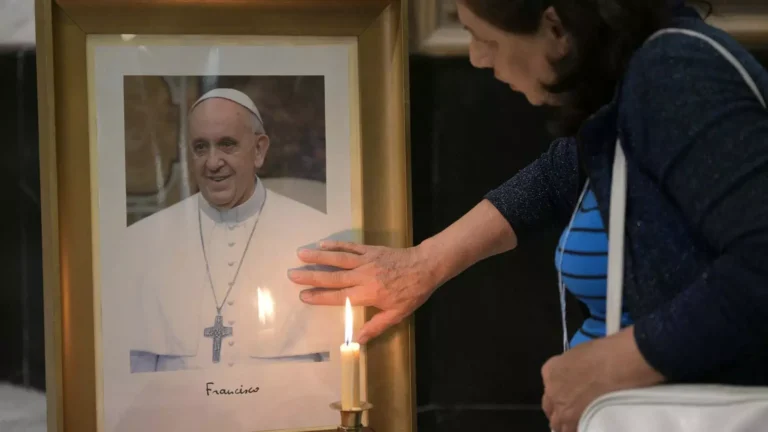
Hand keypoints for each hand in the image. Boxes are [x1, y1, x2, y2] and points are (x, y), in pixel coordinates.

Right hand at [287, 240, 438, 343]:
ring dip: (318, 256)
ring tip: (300, 254)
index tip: (303, 296)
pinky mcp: (370, 249)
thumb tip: (358, 341)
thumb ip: (376, 326)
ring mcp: (366, 260)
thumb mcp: (397, 314)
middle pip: (333, 276)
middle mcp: (363, 276)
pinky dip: (336, 245)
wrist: (426, 267)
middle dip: (311, 276)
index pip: (339, 296)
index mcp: (368, 293)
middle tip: (292, 274)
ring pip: (338, 258)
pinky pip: (350, 247)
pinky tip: (322, 243)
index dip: (320, 297)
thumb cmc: (412, 293)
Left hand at [541, 327, 664, 431]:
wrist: (617, 367)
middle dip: (559, 409)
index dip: (560, 391)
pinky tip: (588, 426)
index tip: (569, 393)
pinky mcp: (575, 422)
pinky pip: (571, 430)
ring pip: (558, 423)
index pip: (549, 385)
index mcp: (550, 371)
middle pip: (550, 407)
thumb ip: (573, 368)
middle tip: (572, 411)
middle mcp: (551, 391)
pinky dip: (577, 429)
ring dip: (566, 423)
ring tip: (580, 421)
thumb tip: (579, 373)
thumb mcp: (580, 354)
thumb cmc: (603, 353)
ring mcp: (562, 409)